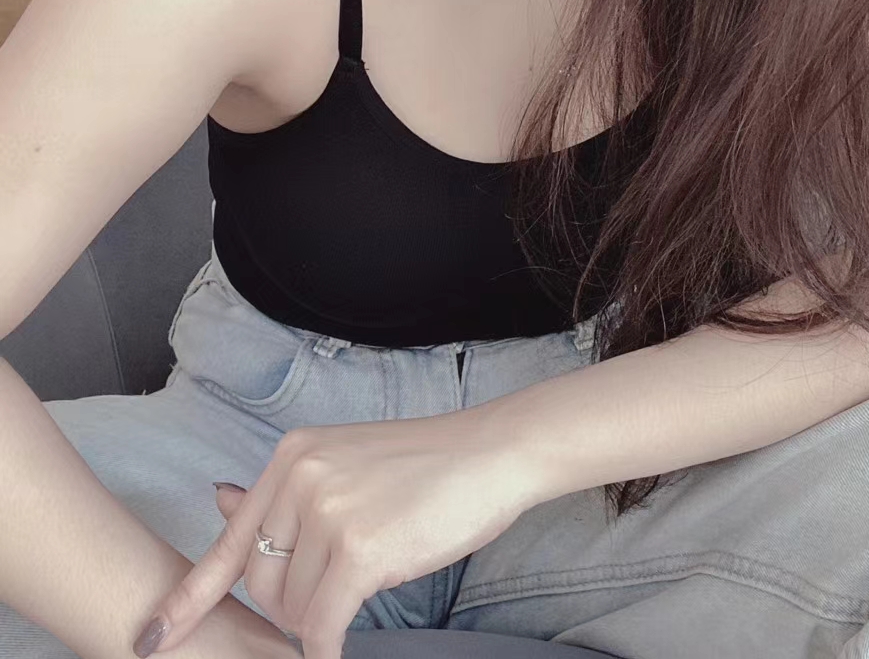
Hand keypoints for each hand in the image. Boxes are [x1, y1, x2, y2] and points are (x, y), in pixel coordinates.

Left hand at [132, 408, 537, 658]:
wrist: (491, 455)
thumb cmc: (425, 466)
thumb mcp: (344, 462)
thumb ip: (283, 492)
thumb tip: (218, 499)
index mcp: (293, 454)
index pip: (229, 539)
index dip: (188, 598)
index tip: (152, 638)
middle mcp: (301, 476)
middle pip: (259, 581)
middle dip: (285, 608)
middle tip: (327, 600)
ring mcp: (329, 511)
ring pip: (292, 607)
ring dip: (315, 621)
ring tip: (355, 592)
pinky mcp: (361, 549)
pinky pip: (322, 624)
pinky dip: (326, 647)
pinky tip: (340, 649)